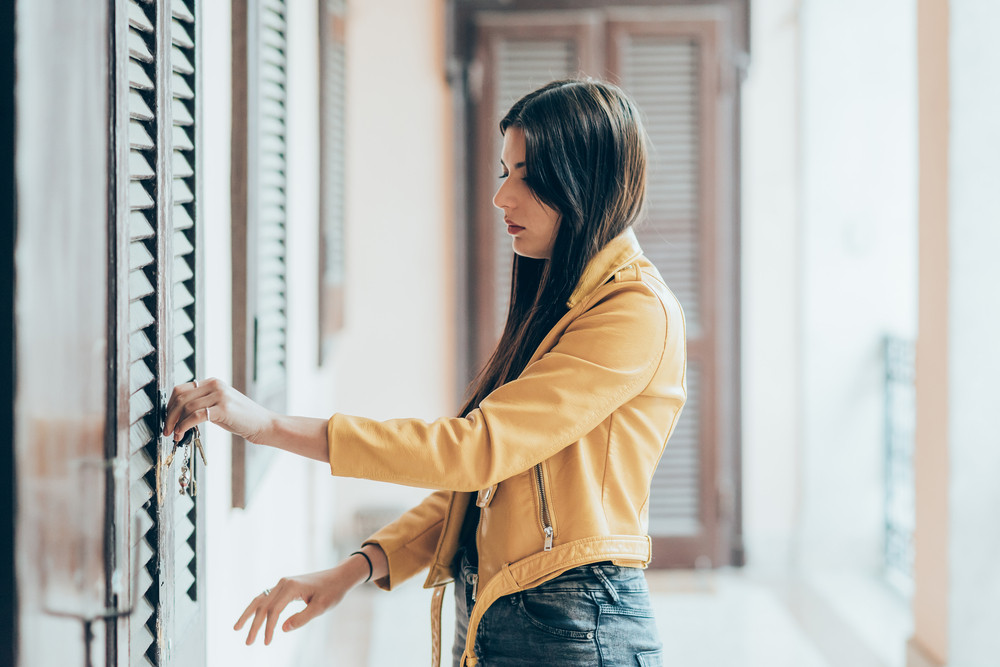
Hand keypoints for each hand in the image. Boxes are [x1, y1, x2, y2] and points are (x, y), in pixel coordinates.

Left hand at [163, 378, 273, 443]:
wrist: (262, 424)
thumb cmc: (240, 418)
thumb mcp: (219, 405)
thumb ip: (202, 403)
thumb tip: (178, 413)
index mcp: (212, 382)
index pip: (180, 389)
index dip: (169, 405)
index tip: (167, 420)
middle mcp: (215, 385)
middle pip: (180, 397)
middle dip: (169, 415)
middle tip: (166, 430)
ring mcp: (220, 395)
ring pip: (186, 406)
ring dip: (175, 423)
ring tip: (175, 435)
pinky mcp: (224, 408)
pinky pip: (195, 416)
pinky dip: (184, 426)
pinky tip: (182, 434)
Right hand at [233, 558, 369, 645]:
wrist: (339, 577)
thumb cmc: (332, 591)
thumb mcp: (321, 607)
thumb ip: (302, 618)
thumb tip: (282, 628)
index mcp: (291, 587)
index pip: (274, 610)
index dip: (268, 628)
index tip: (266, 642)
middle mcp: (283, 582)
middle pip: (262, 605)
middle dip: (253, 625)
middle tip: (248, 643)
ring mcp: (283, 583)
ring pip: (260, 599)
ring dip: (249, 614)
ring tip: (237, 628)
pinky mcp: (284, 586)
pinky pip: (266, 597)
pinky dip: (257, 608)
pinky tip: (252, 618)